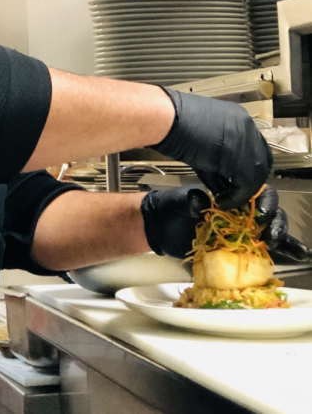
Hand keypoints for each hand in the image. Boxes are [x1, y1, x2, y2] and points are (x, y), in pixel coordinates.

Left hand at [141, 184, 311, 261]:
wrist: (158, 228)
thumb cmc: (170, 209)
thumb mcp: (178, 202)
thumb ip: (191, 201)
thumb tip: (199, 201)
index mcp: (230, 197)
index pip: (257, 195)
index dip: (264, 202)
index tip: (259, 214)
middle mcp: (240, 214)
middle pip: (270, 215)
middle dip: (275, 223)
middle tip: (269, 235)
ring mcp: (240, 233)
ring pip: (272, 233)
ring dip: (285, 240)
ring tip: (294, 251)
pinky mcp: (237, 251)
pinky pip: (261, 253)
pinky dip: (281, 255)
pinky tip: (296, 258)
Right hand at [151, 88, 271, 208]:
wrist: (167, 119)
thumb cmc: (174, 123)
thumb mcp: (199, 139)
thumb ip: (213, 158)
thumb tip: (220, 182)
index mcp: (238, 118)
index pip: (253, 148)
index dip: (245, 167)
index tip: (233, 180)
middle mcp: (247, 128)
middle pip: (260, 161)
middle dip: (248, 180)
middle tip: (232, 192)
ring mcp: (247, 142)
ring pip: (255, 175)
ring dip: (241, 191)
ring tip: (225, 200)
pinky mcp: (242, 158)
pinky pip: (245, 185)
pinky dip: (235, 197)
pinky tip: (221, 201)